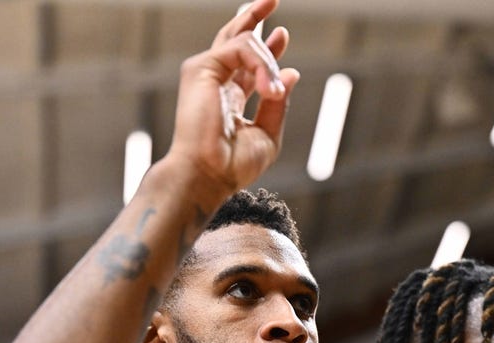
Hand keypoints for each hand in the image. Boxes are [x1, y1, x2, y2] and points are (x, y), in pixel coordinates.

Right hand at [167, 0, 300, 197]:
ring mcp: (206, 72)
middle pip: (234, 36)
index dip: (268, 47)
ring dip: (269, 59)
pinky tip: (268, 89)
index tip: (283, 34)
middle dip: (254, 15)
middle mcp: (215, 81)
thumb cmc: (232, 166)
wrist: (207, 175)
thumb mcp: (267, 134)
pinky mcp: (202, 67)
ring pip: (246, 41)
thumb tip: (292, 72)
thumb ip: (279, 103)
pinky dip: (261, 63)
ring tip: (273, 93)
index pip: (247, 63)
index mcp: (228, 98)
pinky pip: (241, 46)